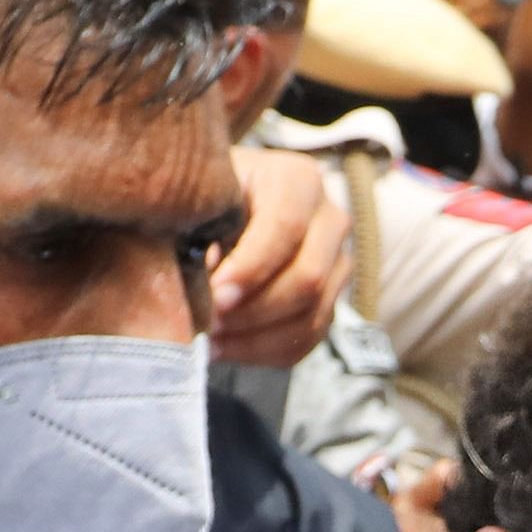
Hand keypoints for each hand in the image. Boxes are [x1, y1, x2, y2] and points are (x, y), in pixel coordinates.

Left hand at [215, 146, 351, 368]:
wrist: (230, 205)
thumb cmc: (210, 198)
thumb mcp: (202, 199)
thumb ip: (199, 231)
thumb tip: (194, 288)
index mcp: (299, 180)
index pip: (286, 228)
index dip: (251, 268)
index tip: (214, 296)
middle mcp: (330, 219)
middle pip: (307, 278)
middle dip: (253, 311)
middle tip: (208, 324)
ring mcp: (337, 263)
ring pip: (310, 315)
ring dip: (255, 337)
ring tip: (210, 341)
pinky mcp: (329, 299)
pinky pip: (306, 338)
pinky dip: (263, 351)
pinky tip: (225, 348)